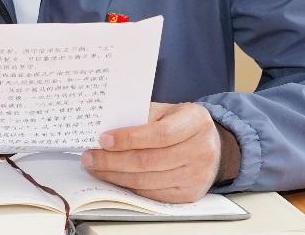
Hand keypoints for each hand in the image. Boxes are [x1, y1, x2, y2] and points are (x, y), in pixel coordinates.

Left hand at [81, 102, 222, 203]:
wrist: (213, 146)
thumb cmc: (184, 124)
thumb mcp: (169, 110)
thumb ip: (144, 115)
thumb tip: (108, 124)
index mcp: (196, 122)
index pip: (159, 134)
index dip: (129, 138)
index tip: (103, 139)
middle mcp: (200, 150)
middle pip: (150, 161)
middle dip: (113, 160)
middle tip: (90, 156)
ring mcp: (196, 176)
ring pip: (148, 181)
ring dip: (116, 175)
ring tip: (96, 167)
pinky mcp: (189, 194)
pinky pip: (153, 193)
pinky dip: (130, 186)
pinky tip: (115, 177)